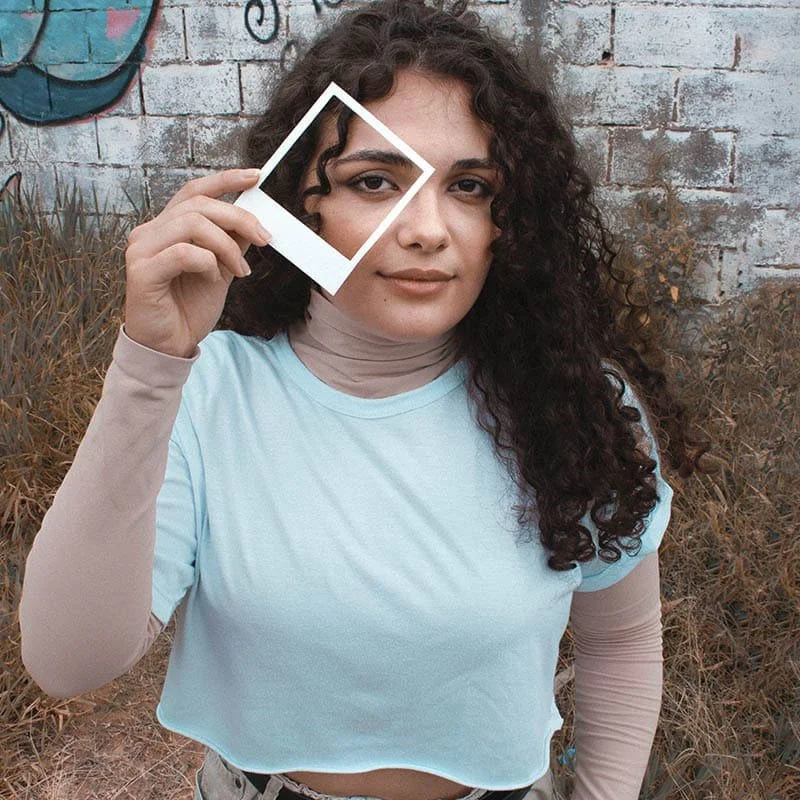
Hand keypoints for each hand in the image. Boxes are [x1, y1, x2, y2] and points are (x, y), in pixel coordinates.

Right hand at [123, 169, 269, 357]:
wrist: (170, 345)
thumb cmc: (189, 308)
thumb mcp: (220, 271)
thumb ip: (231, 244)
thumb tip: (253, 220)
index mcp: (166, 228)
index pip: (193, 192)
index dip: (224, 179)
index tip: (255, 176)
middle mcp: (149, 232)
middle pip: (198, 205)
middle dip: (239, 218)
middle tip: (265, 238)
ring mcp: (141, 250)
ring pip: (193, 224)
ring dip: (226, 246)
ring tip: (239, 271)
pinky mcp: (141, 271)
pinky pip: (184, 253)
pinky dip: (208, 264)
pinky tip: (214, 280)